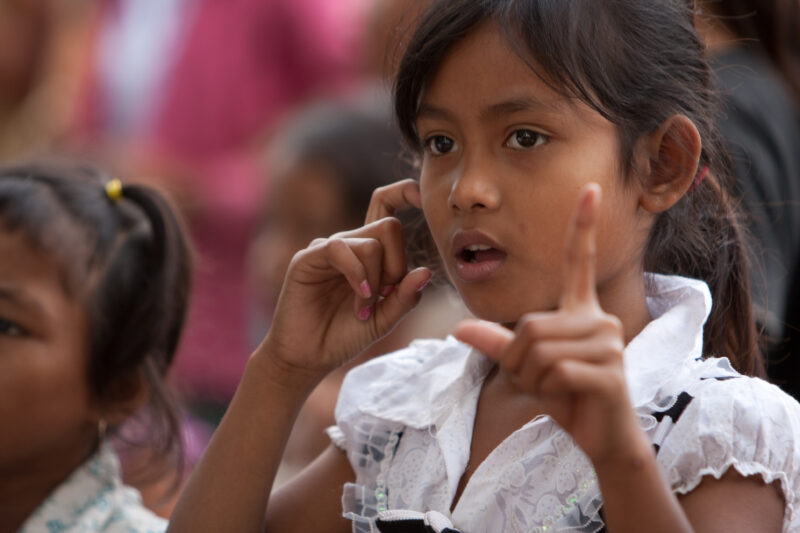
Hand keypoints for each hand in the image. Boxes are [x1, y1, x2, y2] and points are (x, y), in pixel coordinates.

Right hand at [258, 180, 430, 382]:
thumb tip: (427, 271)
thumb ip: (406, 297)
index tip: (417, 193)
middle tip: (385, 297)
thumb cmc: (345, 335)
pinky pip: (341, 248)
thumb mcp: (385, 319)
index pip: (386, 207)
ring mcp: (328, 248)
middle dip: (396, 266)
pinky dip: (357, 275)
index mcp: (369, 252)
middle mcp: (350, 244)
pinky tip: (360, 300)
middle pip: (389, 227)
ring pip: (370, 243)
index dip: (403, 193)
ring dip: (376, 281)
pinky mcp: (308, 258)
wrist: (309, 357)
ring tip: (364, 309)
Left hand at [454, 183, 639, 464]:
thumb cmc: (566, 397)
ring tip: (557, 389)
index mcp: (580, 310)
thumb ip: (497, 345)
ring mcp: (609, 342)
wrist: (604, 438)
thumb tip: (459, 328)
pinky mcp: (610, 371)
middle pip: (528, 326)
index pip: (579, 260)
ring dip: (533, 380)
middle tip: (542, 381)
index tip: (589, 187)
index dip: (582, 225)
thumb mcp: (526, 368)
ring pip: (538, 352)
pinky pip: (554, 372)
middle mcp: (598, 318)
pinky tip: (568, 399)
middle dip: (520, 363)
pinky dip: (548, 392)